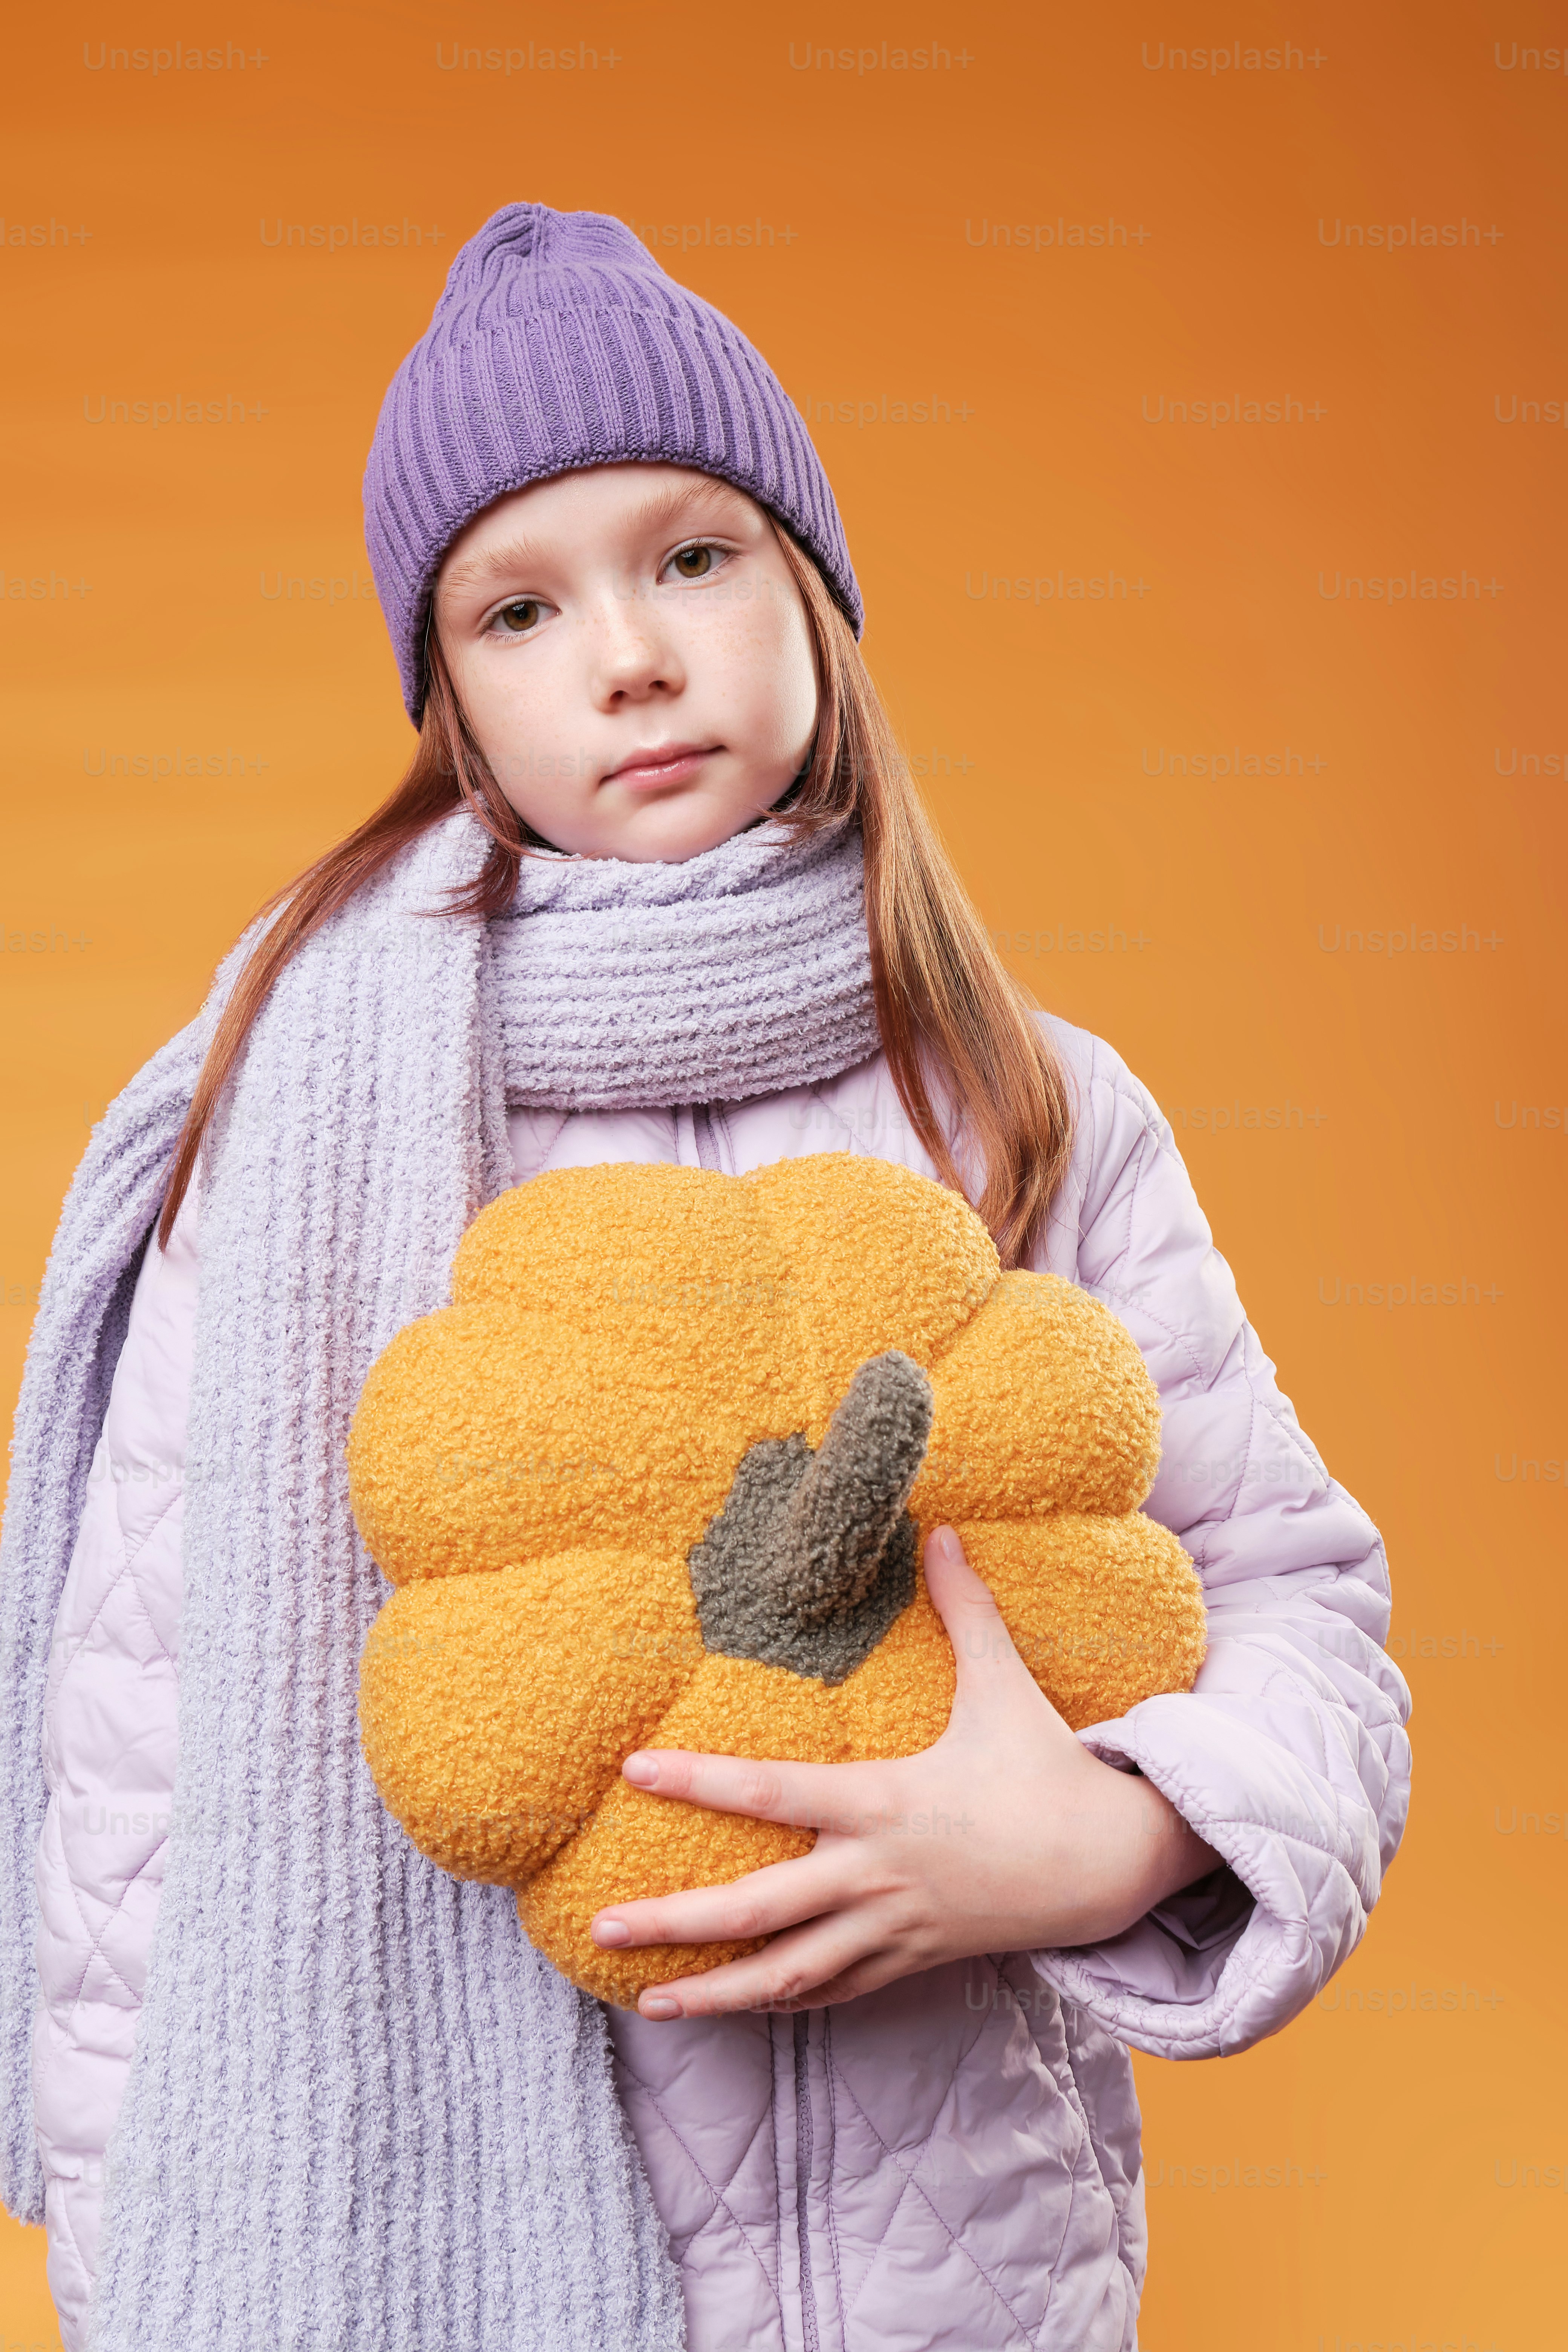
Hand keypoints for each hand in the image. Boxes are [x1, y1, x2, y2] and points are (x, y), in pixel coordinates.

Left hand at [590, 1524, 1221, 2018]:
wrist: (1110, 1865)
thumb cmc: (1049, 1769)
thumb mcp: (1005, 1686)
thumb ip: (968, 1610)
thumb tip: (945, 1530)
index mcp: (886, 1802)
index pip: (774, 1791)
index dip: (701, 1780)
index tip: (634, 1771)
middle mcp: (877, 1874)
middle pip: (759, 1909)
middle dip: (676, 1922)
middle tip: (600, 1927)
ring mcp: (892, 1927)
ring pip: (788, 1974)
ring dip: (715, 1991)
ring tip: (648, 2001)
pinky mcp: (911, 1961)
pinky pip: (832, 1992)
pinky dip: (780, 2004)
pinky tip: (734, 2007)